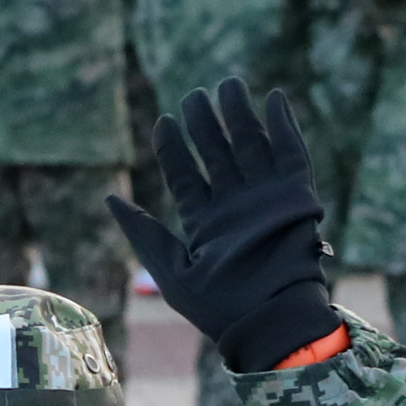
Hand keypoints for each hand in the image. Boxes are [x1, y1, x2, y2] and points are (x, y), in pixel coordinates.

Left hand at [108, 76, 341, 370]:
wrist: (268, 319)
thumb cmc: (218, 305)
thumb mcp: (169, 270)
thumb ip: (142, 232)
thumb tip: (108, 197)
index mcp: (204, 222)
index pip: (185, 175)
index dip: (173, 148)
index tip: (163, 121)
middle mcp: (234, 206)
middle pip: (217, 153)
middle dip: (205, 123)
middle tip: (195, 95)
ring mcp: (264, 199)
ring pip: (250, 145)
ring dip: (240, 115)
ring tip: (228, 85)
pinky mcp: (296, 197)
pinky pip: (291, 154)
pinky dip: (285, 127)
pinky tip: (275, 100)